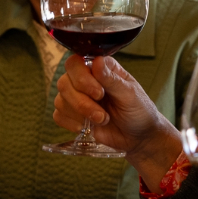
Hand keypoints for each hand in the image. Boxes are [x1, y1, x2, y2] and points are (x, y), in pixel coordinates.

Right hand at [54, 55, 181, 184]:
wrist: (139, 137)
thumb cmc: (139, 110)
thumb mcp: (130, 94)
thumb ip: (112, 79)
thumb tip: (97, 61)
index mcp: (100, 68)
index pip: (76, 63)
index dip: (81, 78)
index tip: (99, 93)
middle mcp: (85, 79)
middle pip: (64, 82)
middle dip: (82, 101)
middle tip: (102, 113)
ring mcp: (76, 97)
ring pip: (60, 100)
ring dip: (81, 114)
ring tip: (103, 120)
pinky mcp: (72, 115)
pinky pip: (58, 115)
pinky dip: (72, 123)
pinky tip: (89, 127)